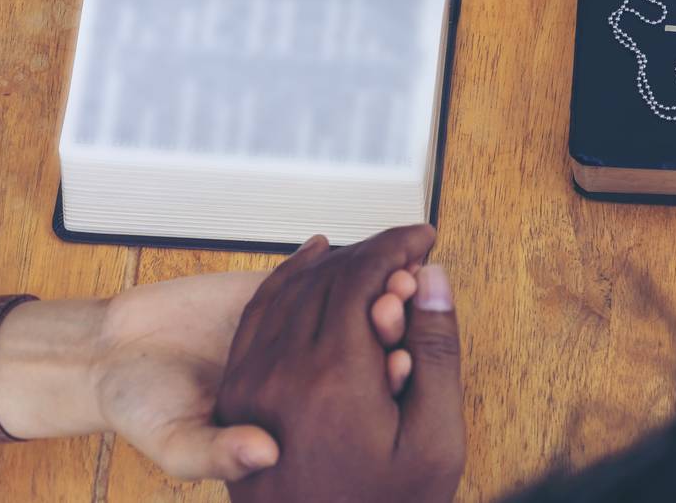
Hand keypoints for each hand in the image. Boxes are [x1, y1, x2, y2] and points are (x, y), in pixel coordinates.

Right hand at [0, 253, 418, 480]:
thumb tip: (262, 453)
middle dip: (393, 315)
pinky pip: (313, 275)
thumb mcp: (174, 444)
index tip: (402, 356)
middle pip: (369, 340)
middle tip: (404, 290)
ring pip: (349, 303)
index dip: (388, 371)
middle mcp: (305, 371)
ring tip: (395, 268)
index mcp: (296, 413)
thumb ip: (212, 454)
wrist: (110, 359)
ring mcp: (294, 332)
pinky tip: (328, 247)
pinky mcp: (274, 293)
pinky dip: (324, 259)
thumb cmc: (144, 408)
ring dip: (372, 281)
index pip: (359, 394)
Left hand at [217, 226, 464, 502]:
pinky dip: (289, 281)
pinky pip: (260, 315)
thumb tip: (432, 278)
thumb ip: (436, 352)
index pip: (362, 276)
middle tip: (410, 248)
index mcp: (336, 376)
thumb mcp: (433, 439)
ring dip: (335, 264)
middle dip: (373, 251)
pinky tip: (312, 268)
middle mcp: (284, 371)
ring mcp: (253, 383)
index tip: (425, 237)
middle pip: (327, 276)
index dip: (396, 246)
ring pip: (290, 290)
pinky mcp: (239, 397)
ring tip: (376, 260)